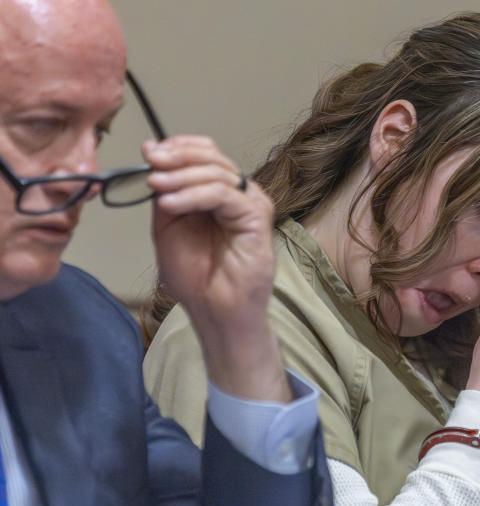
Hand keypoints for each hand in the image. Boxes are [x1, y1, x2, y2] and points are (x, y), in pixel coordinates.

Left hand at [144, 136, 288, 401]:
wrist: (214, 311)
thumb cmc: (195, 276)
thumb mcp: (168, 224)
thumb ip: (164, 190)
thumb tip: (152, 149)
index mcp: (218, 192)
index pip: (205, 152)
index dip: (178, 146)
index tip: (149, 154)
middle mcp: (238, 194)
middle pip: (212, 157)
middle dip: (177, 157)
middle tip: (151, 164)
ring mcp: (251, 204)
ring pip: (217, 173)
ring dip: (181, 176)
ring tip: (156, 187)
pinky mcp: (257, 218)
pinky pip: (224, 195)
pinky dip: (194, 195)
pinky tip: (171, 204)